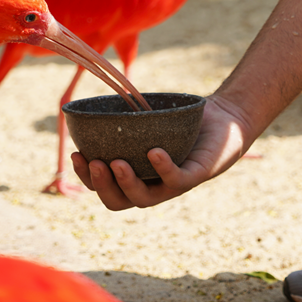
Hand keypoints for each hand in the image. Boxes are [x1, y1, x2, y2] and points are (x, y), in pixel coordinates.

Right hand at [70, 94, 251, 209]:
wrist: (223, 119)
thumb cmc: (180, 120)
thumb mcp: (145, 119)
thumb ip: (121, 119)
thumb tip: (88, 100)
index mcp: (135, 177)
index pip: (103, 187)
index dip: (86, 177)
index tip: (78, 154)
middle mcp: (151, 186)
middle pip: (118, 201)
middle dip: (102, 186)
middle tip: (96, 163)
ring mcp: (172, 185)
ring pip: (144, 199)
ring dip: (126, 183)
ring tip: (117, 163)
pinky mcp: (195, 176)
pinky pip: (176, 179)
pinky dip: (163, 167)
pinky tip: (154, 152)